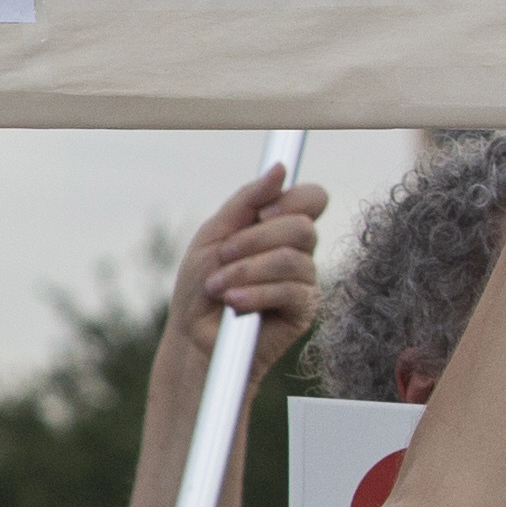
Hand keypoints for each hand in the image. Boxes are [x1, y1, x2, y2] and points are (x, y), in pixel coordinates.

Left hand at [171, 162, 325, 381]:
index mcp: (280, 228)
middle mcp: (299, 252)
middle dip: (254, 240)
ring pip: (293, 260)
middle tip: (222, 256)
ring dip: (246, 271)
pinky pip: (292, 291)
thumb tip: (281, 168)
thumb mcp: (214, 235)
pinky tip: (234, 304)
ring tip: (219, 288)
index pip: (312, 198)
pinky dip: (256, 294)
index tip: (260, 214)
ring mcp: (305, 281)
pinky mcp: (305, 311)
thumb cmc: (201, 288)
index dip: (291, 200)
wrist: (193, 338)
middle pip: (302, 226)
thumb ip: (246, 201)